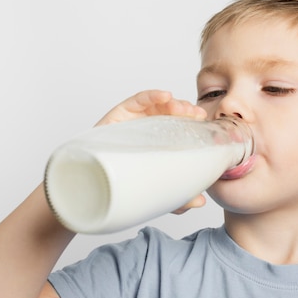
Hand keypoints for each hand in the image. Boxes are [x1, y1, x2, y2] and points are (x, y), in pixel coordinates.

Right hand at [95, 90, 208, 213]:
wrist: (90, 189)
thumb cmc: (123, 183)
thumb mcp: (156, 191)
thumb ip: (178, 197)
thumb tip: (200, 202)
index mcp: (160, 142)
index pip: (181, 127)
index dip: (194, 124)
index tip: (207, 126)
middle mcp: (148, 129)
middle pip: (172, 113)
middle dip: (187, 111)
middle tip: (197, 116)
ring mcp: (134, 121)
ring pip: (158, 105)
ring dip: (175, 103)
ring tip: (184, 109)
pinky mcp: (118, 115)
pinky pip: (137, 100)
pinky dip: (152, 95)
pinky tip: (165, 96)